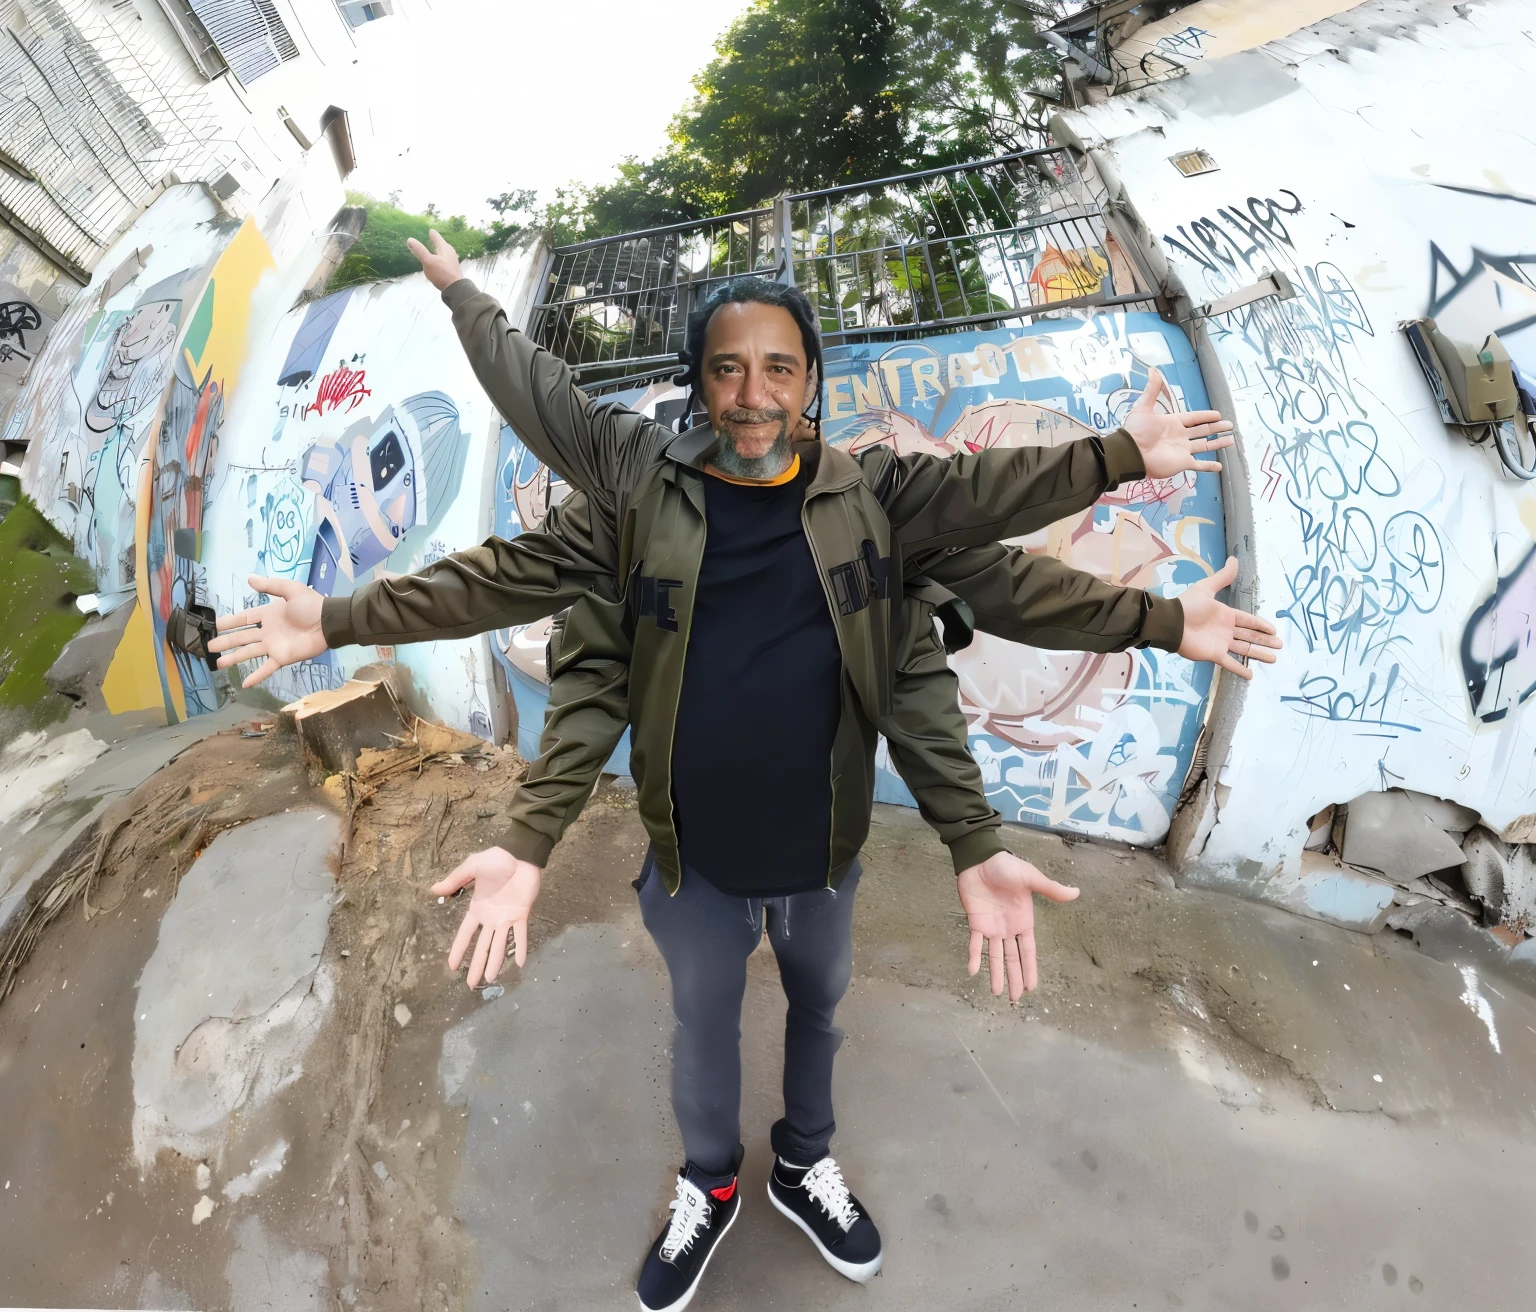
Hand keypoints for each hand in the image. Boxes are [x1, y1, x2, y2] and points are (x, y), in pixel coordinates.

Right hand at [208, 575, 324, 686]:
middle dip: (225, 642)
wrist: (329, 622)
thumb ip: (270, 586)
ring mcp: (274, 646)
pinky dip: (256, 676)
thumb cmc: (311, 605)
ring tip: (218, 664)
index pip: (244, 619)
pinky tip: (244, 684)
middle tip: (209, 647)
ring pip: (248, 653)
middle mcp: (268, 631)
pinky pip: (266, 668)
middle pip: (242, 637)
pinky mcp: (282, 657)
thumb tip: (249, 578)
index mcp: (268, 615)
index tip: (214, 626)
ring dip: (234, 658)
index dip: (229, 622)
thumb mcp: (290, 590)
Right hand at [406, 229, 463, 291]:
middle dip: (437, 241)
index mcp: (444, 248)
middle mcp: (450, 252)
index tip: (430, 230)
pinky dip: (441, 257)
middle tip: (432, 238)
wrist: (455, 288)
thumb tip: (410, 239)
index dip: (433, 234)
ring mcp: (453, 261)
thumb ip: (419, 251)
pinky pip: (446, 259)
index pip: (437, 237)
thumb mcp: (428, 261)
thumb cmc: (441, 274)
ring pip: (445, 252)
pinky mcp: (453, 269)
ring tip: (435, 248)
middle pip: (442, 244)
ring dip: (439, 249)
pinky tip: (439, 262)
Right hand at [431, 847, 541, 986]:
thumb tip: (433, 890)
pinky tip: (520, 963)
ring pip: (499, 945)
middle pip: (482, 946)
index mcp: (478, 909)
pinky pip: (520, 935)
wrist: (520, 854)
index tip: (452, 967)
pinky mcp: (521, 914)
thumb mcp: (472, 868)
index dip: (459, 950)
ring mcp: (506, 918)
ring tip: (490, 980)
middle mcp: (491, 919)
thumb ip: (455, 880)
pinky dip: (520, 948)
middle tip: (471, 986)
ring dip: (495, 962)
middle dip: (476, 965)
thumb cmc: (496, 860)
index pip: (466, 934)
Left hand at [957, 851, 1078, 1002]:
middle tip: (1015, 1000)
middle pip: (1013, 959)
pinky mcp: (975, 921)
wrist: (981, 858)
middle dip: (1014, 979)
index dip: (1030, 969)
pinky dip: (974, 957)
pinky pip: (974, 943)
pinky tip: (972, 972)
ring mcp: (991, 927)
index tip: (1032, 988)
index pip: (1028, 951)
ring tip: (997, 993)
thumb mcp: (1031, 878)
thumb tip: (1076, 892)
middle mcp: (1008, 928)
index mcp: (1024, 921)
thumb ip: (1050, 889)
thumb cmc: (1007, 866)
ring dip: (996, 974)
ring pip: (994, 956)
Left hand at [1121, 366, 1234, 478]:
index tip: (1218, 414)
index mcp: (1173, 423)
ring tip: (1231, 439)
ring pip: (1204, 446)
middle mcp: (1180, 436)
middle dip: (1216, 428)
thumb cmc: (1137, 431)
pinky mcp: (1183, 463)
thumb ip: (1151, 391)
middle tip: (1229, 425)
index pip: (1194, 418)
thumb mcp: (1143, 408)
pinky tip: (1220, 467)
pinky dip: (1209, 466)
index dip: (1205, 416)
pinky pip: (1199, 465)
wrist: (1131, 453)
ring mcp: (1182, 450)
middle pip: (1202, 431)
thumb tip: (1152, 370)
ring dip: (1217, 443)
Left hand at [1177, 555, 1281, 679]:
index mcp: (1225, 615)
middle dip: (1264, 641)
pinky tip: (1251, 675)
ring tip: (1273, 659)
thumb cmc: (1188, 606)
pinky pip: (1229, 663)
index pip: (1248, 621)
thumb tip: (1234, 560)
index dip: (1261, 625)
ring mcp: (1220, 643)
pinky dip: (1240, 669)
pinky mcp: (1213, 654)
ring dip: (1258, 654)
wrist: (1171, 623)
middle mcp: (1225, 630)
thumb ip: (1222, 577)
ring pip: (1244, 649)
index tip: (1274, 630)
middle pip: (1249, 636)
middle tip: (1280, 645)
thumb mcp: (1206, 588)